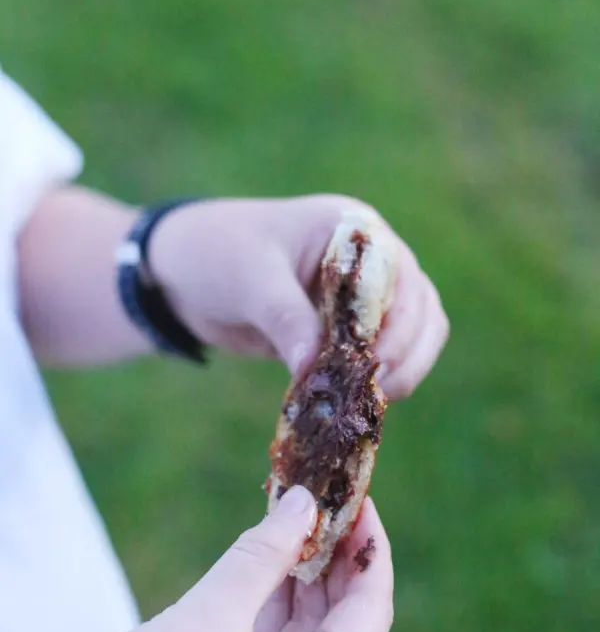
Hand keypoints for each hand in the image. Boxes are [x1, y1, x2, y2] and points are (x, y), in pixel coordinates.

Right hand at [15, 488, 392, 631]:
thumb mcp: (207, 614)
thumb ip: (266, 552)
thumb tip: (304, 501)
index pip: (373, 609)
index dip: (369, 546)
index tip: (357, 494)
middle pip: (355, 626)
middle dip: (342, 560)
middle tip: (328, 502)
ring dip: (312, 582)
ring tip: (301, 520)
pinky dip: (286, 611)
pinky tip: (276, 566)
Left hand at [149, 195, 448, 398]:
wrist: (184, 275)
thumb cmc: (218, 256)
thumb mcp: (250, 280)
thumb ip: (285, 318)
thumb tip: (313, 368)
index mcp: (352, 229)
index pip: (399, 276)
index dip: (396, 321)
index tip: (371, 362)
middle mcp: (370, 259)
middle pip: (420, 308)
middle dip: (405, 351)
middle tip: (374, 391)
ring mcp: (363, 295)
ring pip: (414, 334)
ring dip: (403, 369)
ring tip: (370, 401)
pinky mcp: (347, 330)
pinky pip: (381, 356)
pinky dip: (378, 379)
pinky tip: (357, 402)